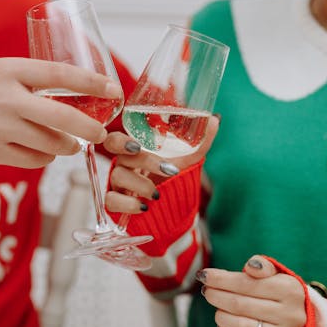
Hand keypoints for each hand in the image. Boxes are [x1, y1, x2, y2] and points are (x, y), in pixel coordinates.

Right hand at [0, 57, 120, 167]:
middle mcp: (6, 98)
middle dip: (90, 128)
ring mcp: (0, 128)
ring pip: (51, 144)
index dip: (91, 83)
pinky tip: (43, 153)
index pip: (59, 74)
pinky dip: (45, 158)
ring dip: (67, 147)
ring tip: (69, 143)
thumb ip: (22, 78)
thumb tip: (63, 89)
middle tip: (101, 132)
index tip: (112, 89)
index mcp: (6, 70)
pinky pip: (34, 161)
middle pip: (63, 117)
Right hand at [103, 114, 218, 214]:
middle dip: (142, 161)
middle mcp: (122, 164)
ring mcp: (116, 184)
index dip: (120, 141)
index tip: (137, 145)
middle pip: (118, 155)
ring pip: (117, 177)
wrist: (172, 205)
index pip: (115, 139)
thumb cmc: (172, 176)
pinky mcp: (115, 204)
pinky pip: (111, 201)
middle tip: (168, 169)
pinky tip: (143, 206)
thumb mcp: (187, 158)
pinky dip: (127, 204)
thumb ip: (200, 140)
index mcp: (133, 150)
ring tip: (158, 193)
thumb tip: (215, 119)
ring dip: (141, 185)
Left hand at [197, 255, 306, 326]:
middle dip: (217, 296)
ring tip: (218, 309)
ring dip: (221, 316)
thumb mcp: (276, 276)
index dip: (221, 279)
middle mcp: (289, 315)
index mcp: (289, 291)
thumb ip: (262, 266)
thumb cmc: (279, 295)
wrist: (300, 325)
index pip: (247, 283)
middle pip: (240, 305)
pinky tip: (223, 326)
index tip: (205, 276)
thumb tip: (251, 265)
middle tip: (208, 291)